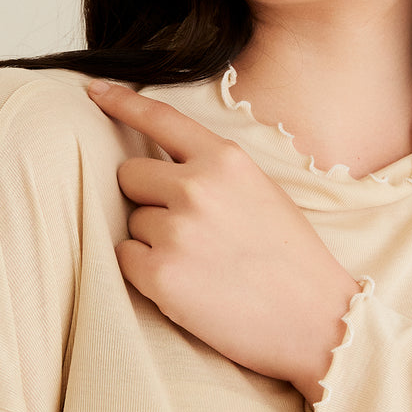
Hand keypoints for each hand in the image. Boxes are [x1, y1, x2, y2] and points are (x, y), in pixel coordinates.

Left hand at [87, 80, 358, 402]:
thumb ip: (212, 172)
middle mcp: (197, 187)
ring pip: (132, 221)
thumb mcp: (260, 191)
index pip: (160, 119)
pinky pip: (125, 258)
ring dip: (153, 240)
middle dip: (148, 197)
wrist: (317, 320)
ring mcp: (176, 230)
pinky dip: (146, 272)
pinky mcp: (160, 275)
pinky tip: (187, 284)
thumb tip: (161, 167)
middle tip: (190, 228)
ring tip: (202, 262)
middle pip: (130, 175)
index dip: (121, 103)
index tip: (93, 90)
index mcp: (225, 160)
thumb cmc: (291, 258)